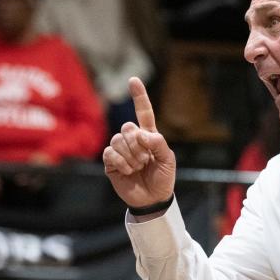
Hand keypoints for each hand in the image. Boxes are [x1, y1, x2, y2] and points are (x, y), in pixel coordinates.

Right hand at [103, 77, 175, 209]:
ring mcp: (120, 150)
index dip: (139, 96)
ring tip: (138, 167)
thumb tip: (142, 134)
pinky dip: (122, 163)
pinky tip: (128, 171)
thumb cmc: (163, 178)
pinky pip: (111, 153)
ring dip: (132, 156)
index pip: (143, 112)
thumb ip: (158, 143)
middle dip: (139, 145)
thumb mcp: (168, 160)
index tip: (133, 80)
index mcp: (149, 135)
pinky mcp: (110, 162)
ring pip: (119, 140)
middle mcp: (133, 139)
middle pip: (128, 127)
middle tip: (146, 160)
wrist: (153, 199)